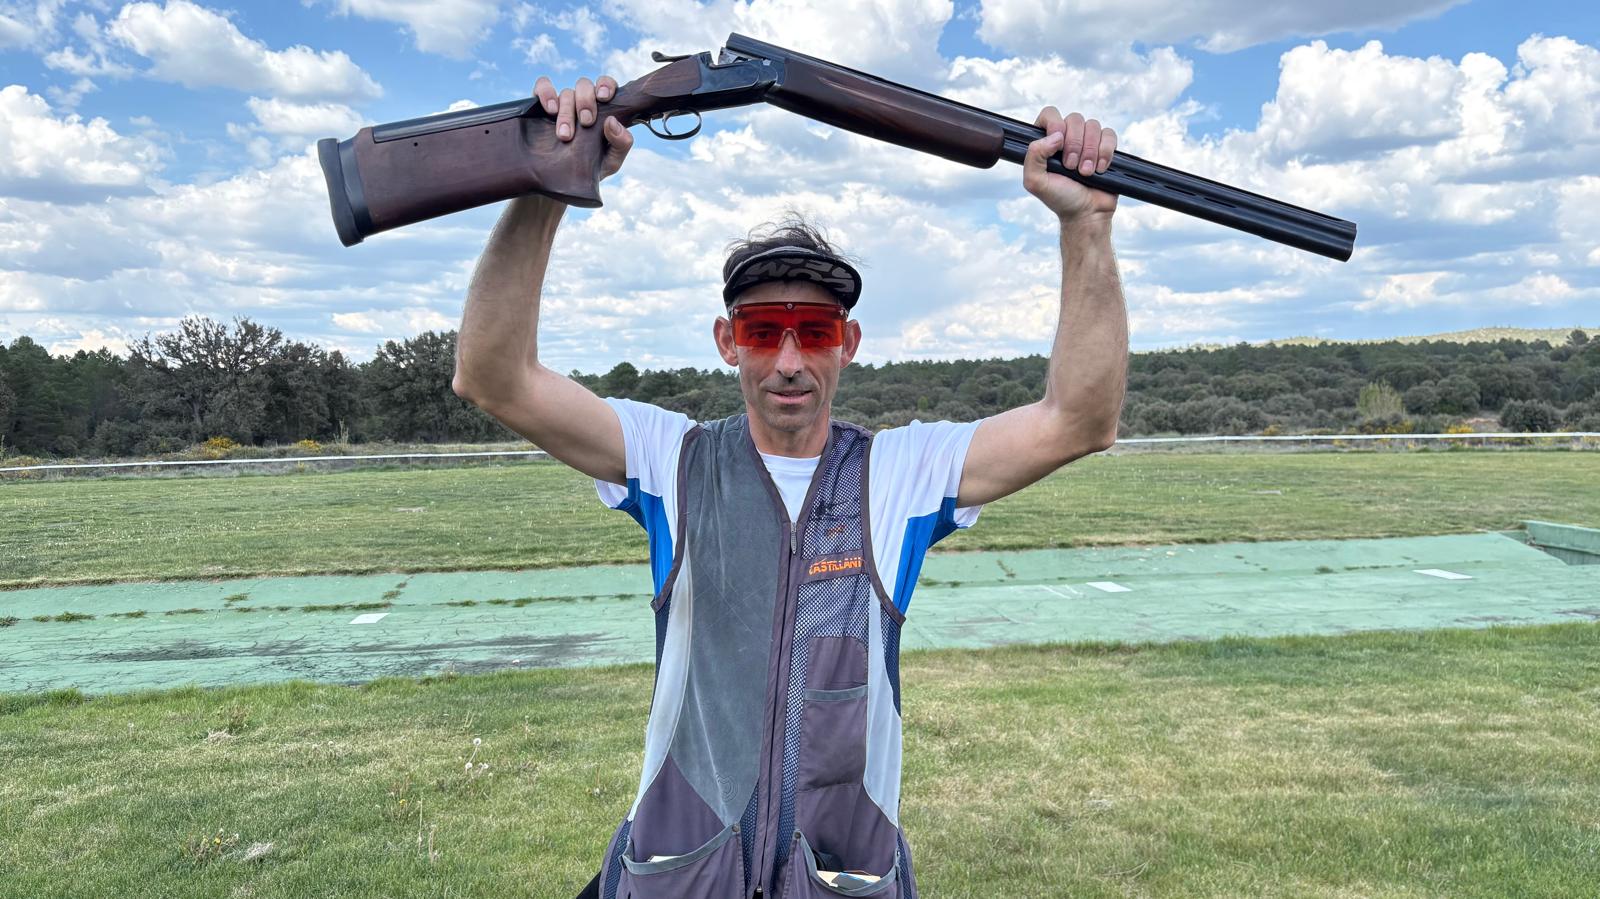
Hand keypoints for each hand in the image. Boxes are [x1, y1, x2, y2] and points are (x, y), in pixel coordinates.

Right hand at [533, 74, 632, 180]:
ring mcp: (561, 104)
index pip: (606, 85)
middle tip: (586, 122)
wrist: (562, 184)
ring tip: (565, 135)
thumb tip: (612, 121)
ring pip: (566, 92)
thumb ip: (621, 143)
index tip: (604, 98)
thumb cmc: (591, 168)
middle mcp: (581, 103)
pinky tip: (550, 110)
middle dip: (586, 102)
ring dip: (567, 111)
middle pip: (584, 86)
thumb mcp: (611, 161)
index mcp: (601, 109)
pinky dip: (546, 93)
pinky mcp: (540, 107)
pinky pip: (542, 86)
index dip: (605, 85)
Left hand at [1023, 108, 1116, 222]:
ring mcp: (1087, 142)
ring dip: (1090, 151)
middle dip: (1075, 144)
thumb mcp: (1036, 182)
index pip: (1050, 114)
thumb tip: (1055, 135)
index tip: (1058, 143)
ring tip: (1086, 172)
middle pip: (1074, 118)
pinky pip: (1109, 134)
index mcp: (1047, 143)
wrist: (1087, 213)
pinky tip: (1101, 168)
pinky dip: (1106, 151)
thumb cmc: (1060, 199)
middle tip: (1071, 167)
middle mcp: (1067, 138)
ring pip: (1093, 125)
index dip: (1055, 123)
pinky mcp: (1105, 147)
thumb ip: (1033, 156)